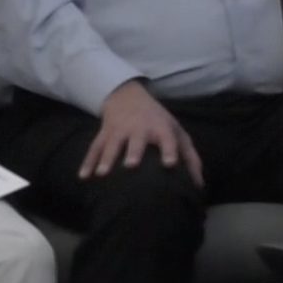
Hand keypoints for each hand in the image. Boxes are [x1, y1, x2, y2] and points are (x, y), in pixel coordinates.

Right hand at [81, 80, 202, 186]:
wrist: (127, 97)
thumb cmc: (157, 121)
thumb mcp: (177, 133)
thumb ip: (190, 158)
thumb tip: (199, 185)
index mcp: (160, 128)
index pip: (167, 139)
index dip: (169, 150)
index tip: (169, 164)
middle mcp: (139, 128)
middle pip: (135, 141)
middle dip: (133, 152)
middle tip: (130, 165)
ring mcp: (118, 131)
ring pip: (111, 145)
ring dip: (105, 159)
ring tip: (101, 174)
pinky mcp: (103, 134)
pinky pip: (94, 149)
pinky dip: (87, 162)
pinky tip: (83, 177)